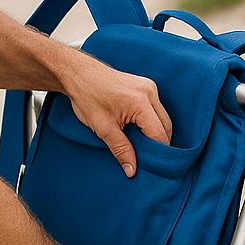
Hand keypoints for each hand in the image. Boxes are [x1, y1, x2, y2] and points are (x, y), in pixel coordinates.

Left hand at [61, 52, 171, 176]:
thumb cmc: (87, 96)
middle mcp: (149, 91)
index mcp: (140, 102)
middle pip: (166, 126)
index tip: (152, 167)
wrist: (79, 74)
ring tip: (142, 146)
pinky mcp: (146, 85)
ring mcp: (149, 86)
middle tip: (147, 159)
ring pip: (163, 117)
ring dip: (156, 132)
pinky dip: (152, 122)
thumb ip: (121, 150)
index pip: (159, 134)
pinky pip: (156, 108)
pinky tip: (140, 131)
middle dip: (159, 144)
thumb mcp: (103, 128)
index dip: (157, 153)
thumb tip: (131, 170)